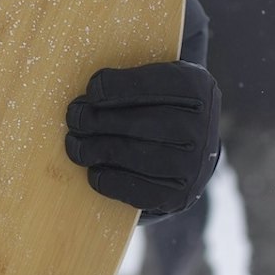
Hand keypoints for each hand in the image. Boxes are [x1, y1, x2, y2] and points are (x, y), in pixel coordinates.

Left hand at [65, 61, 220, 213]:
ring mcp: (192, 164)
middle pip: (137, 123)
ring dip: (92, 149)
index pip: (149, 86)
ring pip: (131, 154)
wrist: (195, 152)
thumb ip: (131, 79)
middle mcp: (200, 127)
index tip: (92, 90)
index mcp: (196, 88)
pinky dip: (105, 179)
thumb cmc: (163, 107)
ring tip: (75, 144)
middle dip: (96, 119)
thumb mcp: (159, 80)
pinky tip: (93, 169)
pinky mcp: (178, 195)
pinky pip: (133, 189)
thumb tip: (87, 98)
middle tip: (74, 116)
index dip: (114, 87)